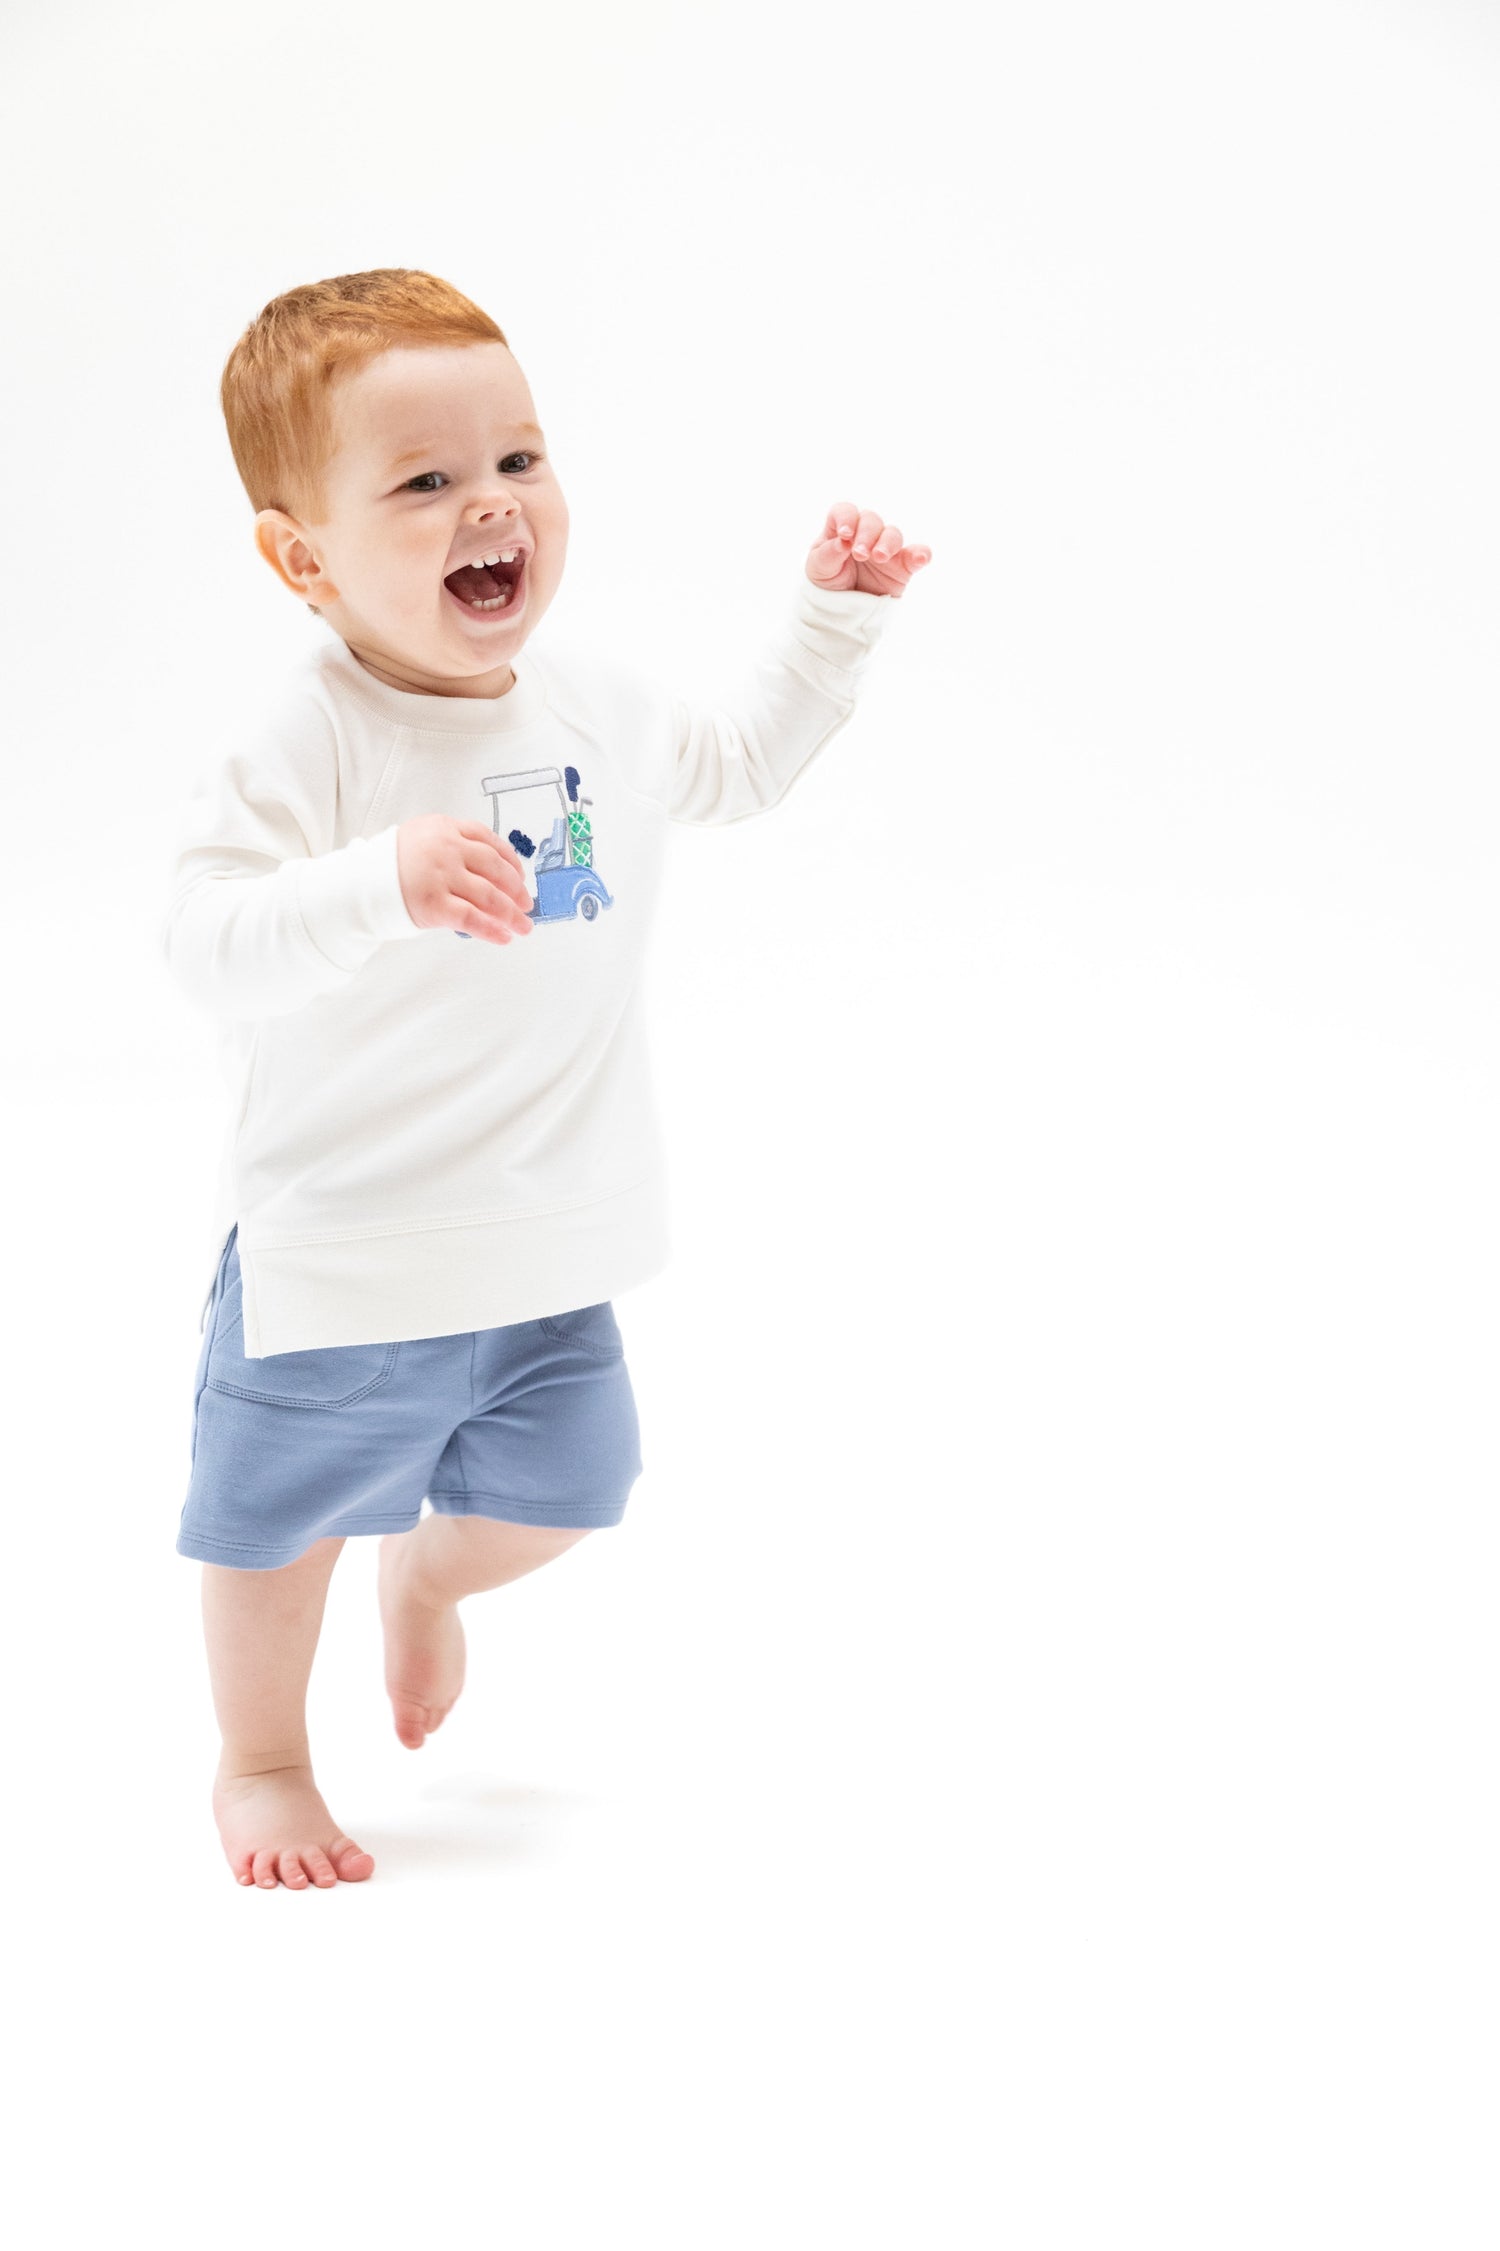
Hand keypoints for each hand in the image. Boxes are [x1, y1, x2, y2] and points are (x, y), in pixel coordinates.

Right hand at [396, 815, 533, 943]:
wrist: (357, 884)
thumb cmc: (391, 865)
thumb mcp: (421, 839)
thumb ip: (453, 846)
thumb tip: (493, 872)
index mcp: (444, 828)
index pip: (488, 841)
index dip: (511, 860)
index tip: (520, 876)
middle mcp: (446, 849)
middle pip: (495, 868)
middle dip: (516, 889)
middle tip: (526, 904)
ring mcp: (441, 876)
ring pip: (489, 896)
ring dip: (512, 914)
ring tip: (524, 926)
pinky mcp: (435, 905)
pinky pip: (473, 919)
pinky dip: (492, 930)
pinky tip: (504, 937)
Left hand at [806, 501, 931, 598]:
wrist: (841, 610)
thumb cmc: (828, 580)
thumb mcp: (818, 568)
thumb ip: (828, 553)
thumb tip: (843, 541)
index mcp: (843, 529)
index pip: (846, 511)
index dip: (847, 518)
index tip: (845, 534)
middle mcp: (866, 534)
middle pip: (871, 520)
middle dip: (867, 534)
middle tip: (860, 554)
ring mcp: (885, 548)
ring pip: (892, 534)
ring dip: (887, 543)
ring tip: (880, 557)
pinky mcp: (902, 566)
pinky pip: (916, 555)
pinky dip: (921, 554)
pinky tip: (921, 558)